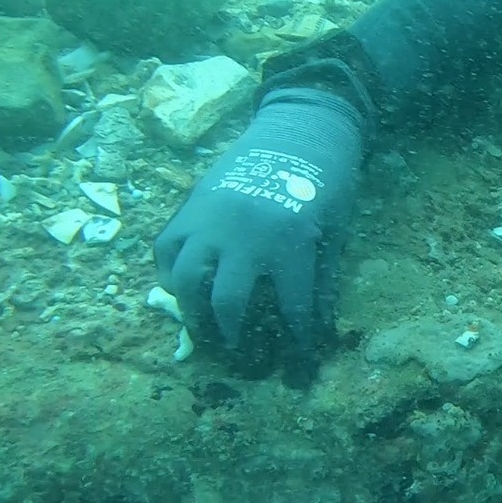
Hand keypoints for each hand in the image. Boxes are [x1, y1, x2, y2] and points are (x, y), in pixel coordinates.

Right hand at [153, 87, 363, 375]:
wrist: (299, 130)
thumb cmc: (325, 186)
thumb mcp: (335, 234)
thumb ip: (320, 282)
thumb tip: (314, 334)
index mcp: (291, 242)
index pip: (293, 310)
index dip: (297, 347)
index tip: (297, 372)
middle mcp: (245, 234)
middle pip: (228, 304)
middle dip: (233, 340)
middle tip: (240, 359)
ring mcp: (211, 219)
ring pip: (188, 281)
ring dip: (194, 315)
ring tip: (206, 333)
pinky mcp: (191, 206)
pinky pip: (167, 250)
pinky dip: (171, 276)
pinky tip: (185, 290)